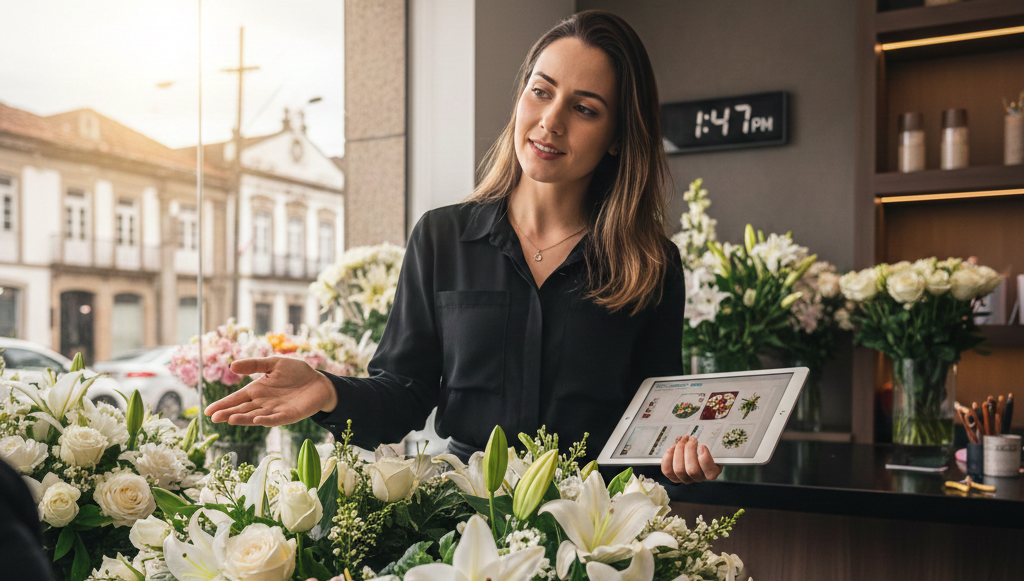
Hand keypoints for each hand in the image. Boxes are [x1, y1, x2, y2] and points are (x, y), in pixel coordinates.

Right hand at [204, 356, 337, 426]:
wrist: (319, 381)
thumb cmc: (296, 372)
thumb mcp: (274, 363)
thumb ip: (255, 365)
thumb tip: (232, 365)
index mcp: (257, 390)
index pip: (236, 399)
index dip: (223, 405)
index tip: (208, 411)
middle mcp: (263, 403)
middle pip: (242, 410)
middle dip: (228, 414)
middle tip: (214, 418)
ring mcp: (275, 411)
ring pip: (255, 416)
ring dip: (243, 418)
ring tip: (230, 419)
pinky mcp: (289, 415)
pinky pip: (276, 419)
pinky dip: (266, 420)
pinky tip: (257, 419)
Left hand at [661, 435, 721, 483]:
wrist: (691, 451)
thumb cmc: (701, 448)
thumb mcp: (709, 446)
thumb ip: (708, 444)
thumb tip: (695, 439)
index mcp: (711, 472)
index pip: (711, 474)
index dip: (705, 460)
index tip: (702, 446)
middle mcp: (698, 478)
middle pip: (692, 470)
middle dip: (690, 450)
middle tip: (691, 439)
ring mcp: (685, 479)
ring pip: (679, 470)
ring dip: (679, 451)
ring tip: (682, 441)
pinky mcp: (674, 477)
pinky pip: (667, 470)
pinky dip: (668, 457)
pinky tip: (673, 448)